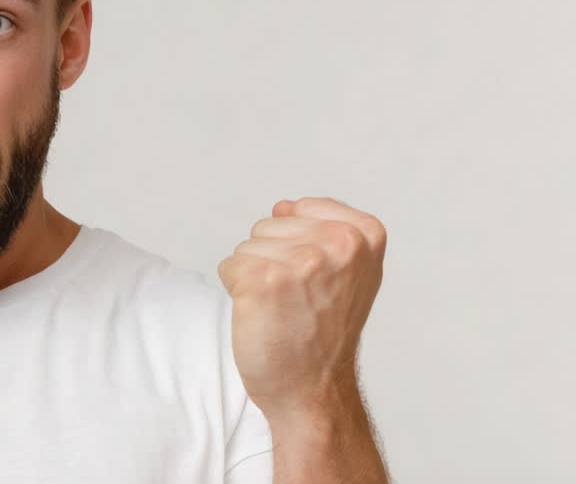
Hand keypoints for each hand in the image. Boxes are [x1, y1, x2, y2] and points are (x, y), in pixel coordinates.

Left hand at [217, 197, 386, 424]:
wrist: (314, 388)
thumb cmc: (323, 332)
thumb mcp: (346, 272)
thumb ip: (321, 231)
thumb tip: (282, 206)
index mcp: (365, 233)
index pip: (299, 209)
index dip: (296, 246)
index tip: (317, 283)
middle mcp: (340, 242)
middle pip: (268, 225)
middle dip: (273, 260)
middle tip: (298, 301)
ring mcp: (303, 261)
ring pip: (247, 246)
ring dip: (255, 277)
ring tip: (284, 309)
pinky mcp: (264, 280)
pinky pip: (228, 267)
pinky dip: (237, 292)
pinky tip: (265, 316)